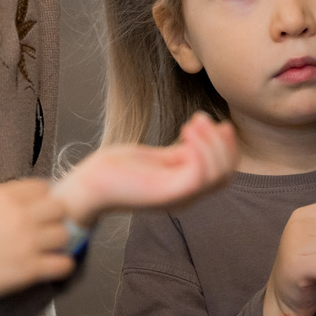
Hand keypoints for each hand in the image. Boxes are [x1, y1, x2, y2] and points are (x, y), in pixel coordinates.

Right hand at [0, 179, 73, 311]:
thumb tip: (5, 191)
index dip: (42, 197)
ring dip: (59, 241)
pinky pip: (64, 263)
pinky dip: (63, 265)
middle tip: (47, 226)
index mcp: (2, 196)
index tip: (41, 206)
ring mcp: (27, 242)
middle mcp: (18, 216)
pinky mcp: (30, 268)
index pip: (41, 187)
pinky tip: (54, 265)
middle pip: (58, 208)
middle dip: (54, 217)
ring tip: (49, 247)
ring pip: (64, 234)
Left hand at [53, 112, 235, 225]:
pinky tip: (185, 132)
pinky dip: (200, 152)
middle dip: (222, 143)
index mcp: (186, 188)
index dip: (227, 146)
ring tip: (192, 123)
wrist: (89, 184)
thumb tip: (202, 131)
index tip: (212, 121)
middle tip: (200, 118)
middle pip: (227, 174)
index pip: (224, 172)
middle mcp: (187, 196)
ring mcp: (178, 197)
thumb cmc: (117, 169)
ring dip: (212, 143)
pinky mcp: (167, 193)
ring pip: (218, 175)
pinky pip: (199, 177)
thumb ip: (180, 151)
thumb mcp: (157, 156)